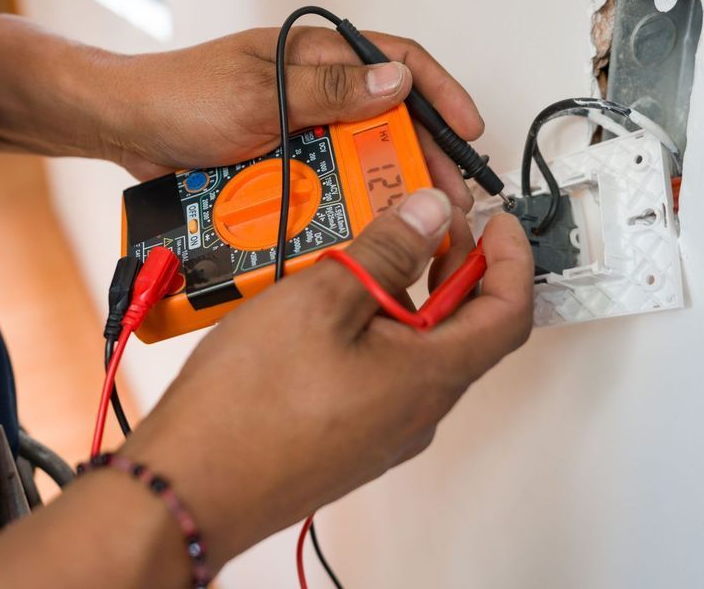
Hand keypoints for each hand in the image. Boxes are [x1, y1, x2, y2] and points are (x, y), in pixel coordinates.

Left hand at [104, 27, 485, 209]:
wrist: (124, 130)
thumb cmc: (180, 96)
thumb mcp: (260, 91)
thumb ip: (330, 89)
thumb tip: (397, 83)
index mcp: (314, 56)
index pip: (396, 61)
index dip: (439, 92)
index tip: (468, 128)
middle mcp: (313, 90)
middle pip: (387, 118)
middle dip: (421, 153)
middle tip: (446, 193)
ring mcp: (297, 128)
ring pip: (357, 157)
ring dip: (382, 184)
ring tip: (408, 217)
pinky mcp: (280, 163)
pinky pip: (322, 183)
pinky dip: (340, 202)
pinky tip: (357, 225)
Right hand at [118, 188, 532, 569]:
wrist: (191, 487)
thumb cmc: (249, 407)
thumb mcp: (322, 300)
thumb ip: (386, 252)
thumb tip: (429, 216)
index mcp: (430, 375)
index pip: (508, 312)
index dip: (512, 259)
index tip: (498, 223)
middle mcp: (417, 410)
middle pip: (464, 330)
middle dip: (453, 267)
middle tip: (425, 223)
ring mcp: (383, 429)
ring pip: (418, 350)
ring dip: (407, 296)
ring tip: (364, 255)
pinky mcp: (347, 436)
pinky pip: (381, 373)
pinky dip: (374, 328)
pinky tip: (327, 306)